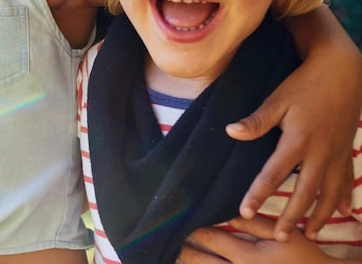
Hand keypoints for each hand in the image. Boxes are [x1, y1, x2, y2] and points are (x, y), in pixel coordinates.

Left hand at [178, 216, 337, 263]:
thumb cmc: (302, 257)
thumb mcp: (281, 235)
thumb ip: (254, 222)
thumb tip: (228, 211)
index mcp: (246, 257)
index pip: (210, 238)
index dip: (193, 229)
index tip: (180, 219)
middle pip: (198, 261)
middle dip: (182, 250)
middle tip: (167, 239)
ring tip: (174, 256)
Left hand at [227, 6, 361, 239]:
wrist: (343, 71)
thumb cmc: (305, 85)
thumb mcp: (277, 100)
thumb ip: (256, 121)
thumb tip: (231, 131)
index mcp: (297, 141)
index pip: (273, 173)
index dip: (258, 193)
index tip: (245, 211)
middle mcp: (319, 153)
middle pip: (305, 192)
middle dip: (292, 216)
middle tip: (279, 237)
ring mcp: (337, 154)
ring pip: (330, 193)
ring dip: (321, 215)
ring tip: (310, 233)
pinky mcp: (347, 150)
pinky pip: (347, 180)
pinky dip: (345, 197)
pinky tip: (343, 211)